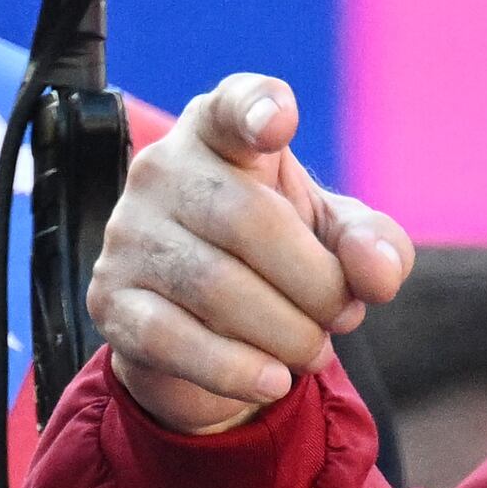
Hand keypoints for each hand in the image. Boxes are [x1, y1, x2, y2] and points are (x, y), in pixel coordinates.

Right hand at [87, 74, 413, 437]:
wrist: (211, 332)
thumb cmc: (281, 260)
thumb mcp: (339, 243)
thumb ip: (373, 246)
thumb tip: (377, 273)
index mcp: (222, 133)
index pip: (232, 105)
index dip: (256, 107)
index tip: (278, 122)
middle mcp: (163, 168)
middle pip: (248, 219)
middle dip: (315, 283)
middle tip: (343, 318)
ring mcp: (127, 232)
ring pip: (215, 285)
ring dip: (284, 332)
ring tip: (312, 352)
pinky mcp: (109, 298)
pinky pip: (170, 337)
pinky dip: (232, 369)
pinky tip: (271, 381)